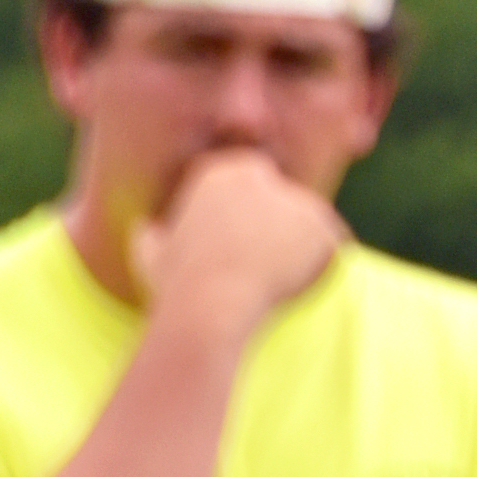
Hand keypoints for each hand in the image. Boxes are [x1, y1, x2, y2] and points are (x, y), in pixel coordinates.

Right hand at [127, 148, 347, 345]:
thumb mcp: (150, 254)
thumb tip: (146, 227)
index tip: (241, 252)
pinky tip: (291, 283)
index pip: (254, 190)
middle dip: (281, 234)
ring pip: (308, 228)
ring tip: (270, 280)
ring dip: (299, 252)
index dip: (252, 224)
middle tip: (264, 269)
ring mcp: (295, 197)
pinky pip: (330, 251)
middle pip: (283, 207)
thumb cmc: (178, 284)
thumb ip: (152, 235)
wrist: (211, 303)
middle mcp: (262, 177)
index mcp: (221, 174)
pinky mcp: (322, 224)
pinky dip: (319, 270)